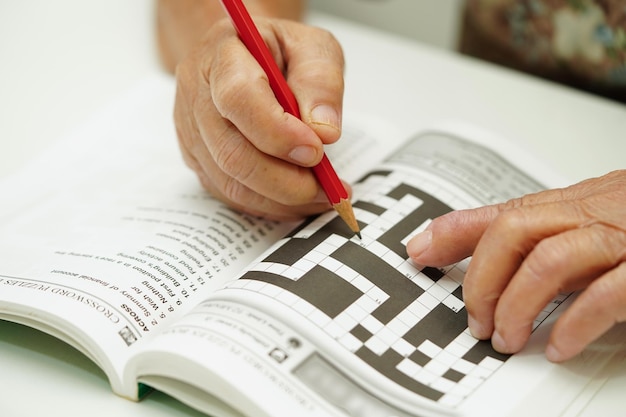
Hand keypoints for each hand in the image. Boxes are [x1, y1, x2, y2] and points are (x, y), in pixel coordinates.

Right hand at [173, 17, 345, 220]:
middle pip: (231, 153)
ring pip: (229, 182)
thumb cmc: (280, 51)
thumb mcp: (312, 47)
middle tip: (328, 187)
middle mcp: (196, 94)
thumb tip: (324, 132)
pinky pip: (229, 195)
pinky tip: (297, 198)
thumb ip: (321, 82)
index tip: (316, 151)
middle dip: (285, 180)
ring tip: (321, 194)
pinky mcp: (197, 159)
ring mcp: (191, 131)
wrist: (247, 57)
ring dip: (280, 199)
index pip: (239, 99)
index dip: (278, 133)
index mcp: (221, 54)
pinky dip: (268, 204)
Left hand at [407, 170, 625, 361]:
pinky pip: (608, 293)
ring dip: (518, 305)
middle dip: (483, 278)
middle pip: (516, 231)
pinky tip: (556, 347)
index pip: (501, 212)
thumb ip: (524, 236)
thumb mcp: (582, 225)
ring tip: (506, 338)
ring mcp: (625, 237)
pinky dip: (574, 324)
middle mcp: (594, 213)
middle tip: (475, 319)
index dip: (454, 232)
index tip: (418, 254)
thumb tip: (451, 244)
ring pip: (551, 260)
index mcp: (573, 204)